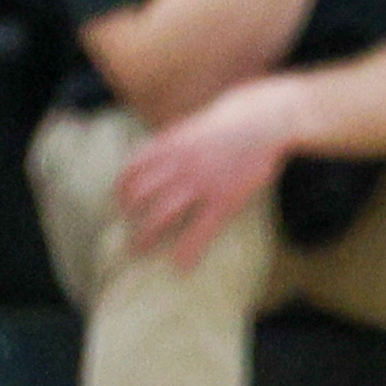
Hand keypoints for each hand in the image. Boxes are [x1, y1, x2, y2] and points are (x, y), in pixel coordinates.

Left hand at [115, 77, 306, 269]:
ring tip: (141, 251)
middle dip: (129, 218)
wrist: (264, 120)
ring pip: (159, 216)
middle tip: (129, 228)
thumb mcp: (192, 126)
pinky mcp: (224, 198)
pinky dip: (188, 251)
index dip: (121, 192)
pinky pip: (200, 230)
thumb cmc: (232, 123)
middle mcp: (177, 165)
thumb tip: (155, 159)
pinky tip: (182, 265)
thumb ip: (171, 144)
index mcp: (167, 146)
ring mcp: (200, 183)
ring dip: (145, 238)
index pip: (130, 171)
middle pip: (139, 197)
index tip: (122, 205)